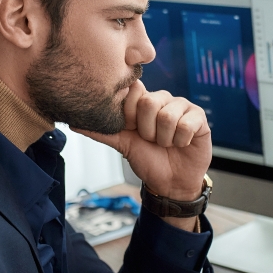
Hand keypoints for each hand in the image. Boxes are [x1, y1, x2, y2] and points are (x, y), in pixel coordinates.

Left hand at [76, 80, 210, 226]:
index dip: (130, 113)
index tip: (133, 130)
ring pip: (168, 115)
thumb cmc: (147, 160)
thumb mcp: (122, 144)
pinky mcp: (199, 118)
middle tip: (152, 140)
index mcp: (143, 101)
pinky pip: (187, 123)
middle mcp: (163, 99)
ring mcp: (182, 106)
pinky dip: (181, 140)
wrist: (171, 182)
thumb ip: (101, 132)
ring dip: (165, 138)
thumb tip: (72, 122)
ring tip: (166, 144)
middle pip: (149, 102)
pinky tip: (181, 143)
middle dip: (147, 130)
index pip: (133, 89)